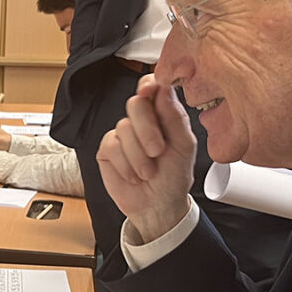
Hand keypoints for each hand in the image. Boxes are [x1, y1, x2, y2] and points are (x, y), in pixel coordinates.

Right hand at [96, 74, 195, 240]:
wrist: (158, 206)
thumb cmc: (174, 176)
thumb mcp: (184, 147)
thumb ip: (174, 116)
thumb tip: (163, 88)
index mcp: (163, 113)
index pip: (152, 86)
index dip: (149, 85)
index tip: (150, 92)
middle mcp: (142, 120)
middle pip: (135, 103)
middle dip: (148, 130)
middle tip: (158, 151)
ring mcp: (122, 133)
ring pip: (124, 128)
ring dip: (139, 156)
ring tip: (148, 172)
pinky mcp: (107, 149)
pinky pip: (111, 146)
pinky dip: (125, 164)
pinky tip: (133, 175)